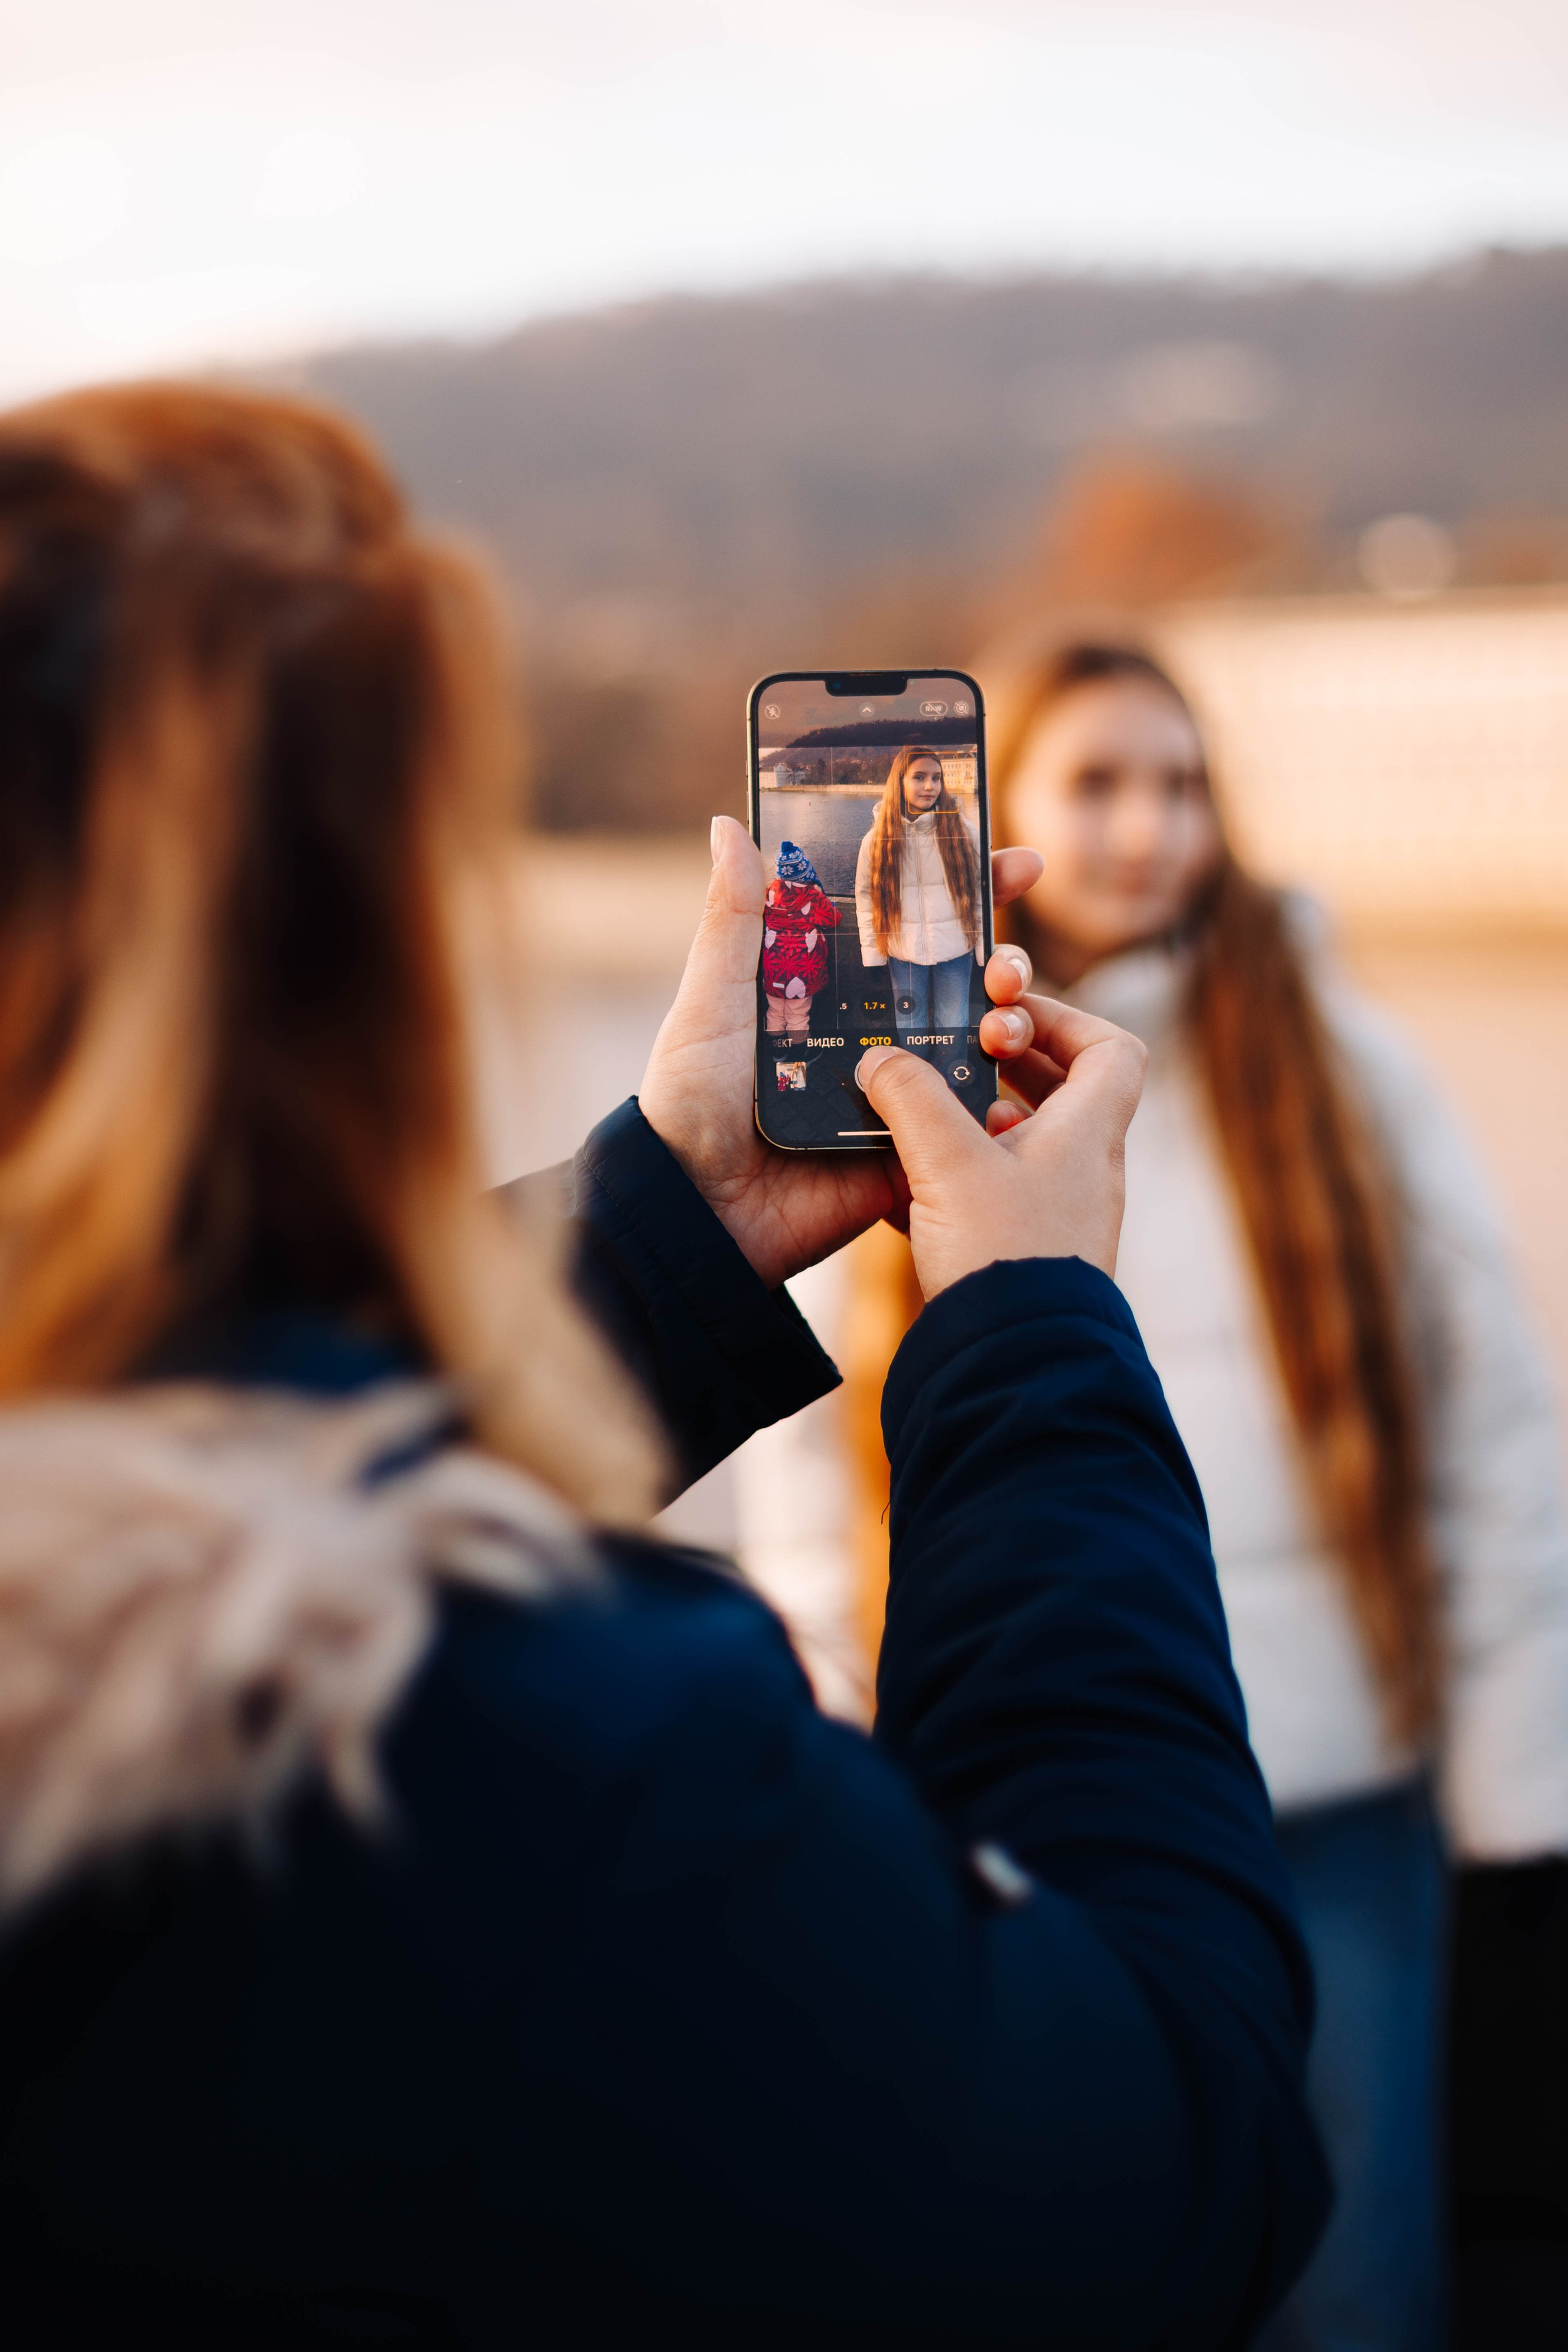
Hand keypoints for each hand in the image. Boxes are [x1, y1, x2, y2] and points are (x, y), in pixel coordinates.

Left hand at [638, 817, 1045, 1291]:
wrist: (699, 1210)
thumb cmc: (689, 1102)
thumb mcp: (711, 1002)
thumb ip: (736, 921)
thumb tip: (730, 826)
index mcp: (829, 988)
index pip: (906, 926)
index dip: (962, 892)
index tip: (1013, 859)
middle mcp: (871, 1034)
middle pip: (958, 980)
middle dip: (1004, 958)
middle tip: (1009, 962)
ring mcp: (899, 1091)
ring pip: (975, 1043)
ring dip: (1009, 1019)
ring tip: (1006, 1011)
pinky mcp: (912, 1147)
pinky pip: (968, 1119)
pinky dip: (998, 1095)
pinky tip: (1013, 1071)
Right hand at [854, 995, 1145, 1297]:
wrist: (1017, 1362)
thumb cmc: (1002, 1254)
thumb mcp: (948, 1162)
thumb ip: (910, 1098)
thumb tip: (880, 1058)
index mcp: (1088, 1133)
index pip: (1112, 1050)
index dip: (1064, 1020)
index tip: (1005, 1019)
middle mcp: (1086, 1169)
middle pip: (1065, 1090)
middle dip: (1005, 1065)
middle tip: (954, 1056)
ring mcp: (1063, 1211)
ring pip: (1029, 1141)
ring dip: (979, 1118)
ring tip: (926, 1116)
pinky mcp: (1032, 1249)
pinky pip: (1006, 1190)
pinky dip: (966, 1172)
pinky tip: (915, 1182)